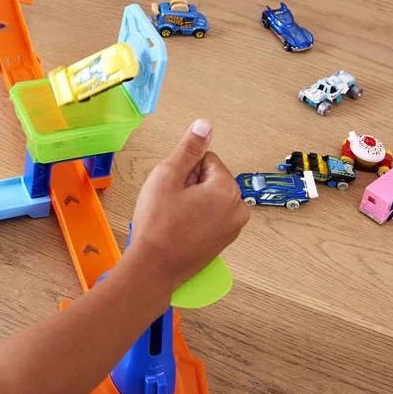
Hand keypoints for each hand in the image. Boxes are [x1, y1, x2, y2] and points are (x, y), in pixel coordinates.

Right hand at [127, 119, 248, 291]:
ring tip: (173, 217)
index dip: (184, 170)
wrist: (154, 267)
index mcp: (227, 189)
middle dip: (190, 185)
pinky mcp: (224, 241)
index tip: (172, 188)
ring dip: (192, 201)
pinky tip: (179, 228)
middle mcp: (238, 208)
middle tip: (170, 203)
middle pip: (211, 179)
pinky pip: (211, 217)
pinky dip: (196, 218)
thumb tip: (205, 126)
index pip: (206, 159)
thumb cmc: (157, 223)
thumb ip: (189, 149)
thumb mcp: (167, 176)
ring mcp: (233, 228)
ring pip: (210, 198)